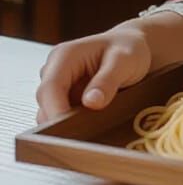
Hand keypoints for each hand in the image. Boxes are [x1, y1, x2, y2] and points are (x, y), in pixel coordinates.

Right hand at [35, 25, 152, 124]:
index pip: (50, 88)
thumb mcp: (125, 60)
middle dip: (62, 122)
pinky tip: (91, 126)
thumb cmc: (129, 49)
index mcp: (65, 55)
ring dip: (68, 125)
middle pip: (46, 104)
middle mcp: (55, 70)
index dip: (56, 111)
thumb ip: (108, 79)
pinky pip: (61, 116)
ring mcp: (59, 85)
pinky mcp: (64, 97)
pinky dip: (73, 124)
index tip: (72, 130)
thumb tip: (91, 102)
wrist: (134, 47)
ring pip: (51, 114)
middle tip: (84, 137)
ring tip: (92, 129)